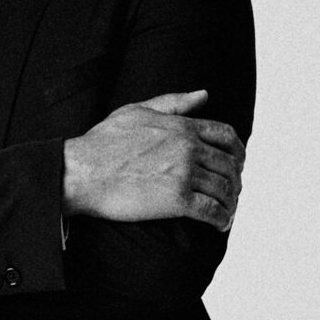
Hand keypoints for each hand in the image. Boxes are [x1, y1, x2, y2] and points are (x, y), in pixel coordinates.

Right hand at [62, 90, 243, 227]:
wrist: (82, 171)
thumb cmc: (103, 142)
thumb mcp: (138, 110)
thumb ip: (173, 102)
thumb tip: (204, 95)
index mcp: (183, 127)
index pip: (227, 136)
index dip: (237, 152)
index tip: (236, 164)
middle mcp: (189, 148)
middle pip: (229, 164)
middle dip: (235, 180)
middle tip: (231, 193)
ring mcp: (184, 174)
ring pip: (224, 189)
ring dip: (231, 202)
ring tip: (227, 211)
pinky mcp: (176, 201)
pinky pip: (212, 211)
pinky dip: (222, 219)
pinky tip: (221, 224)